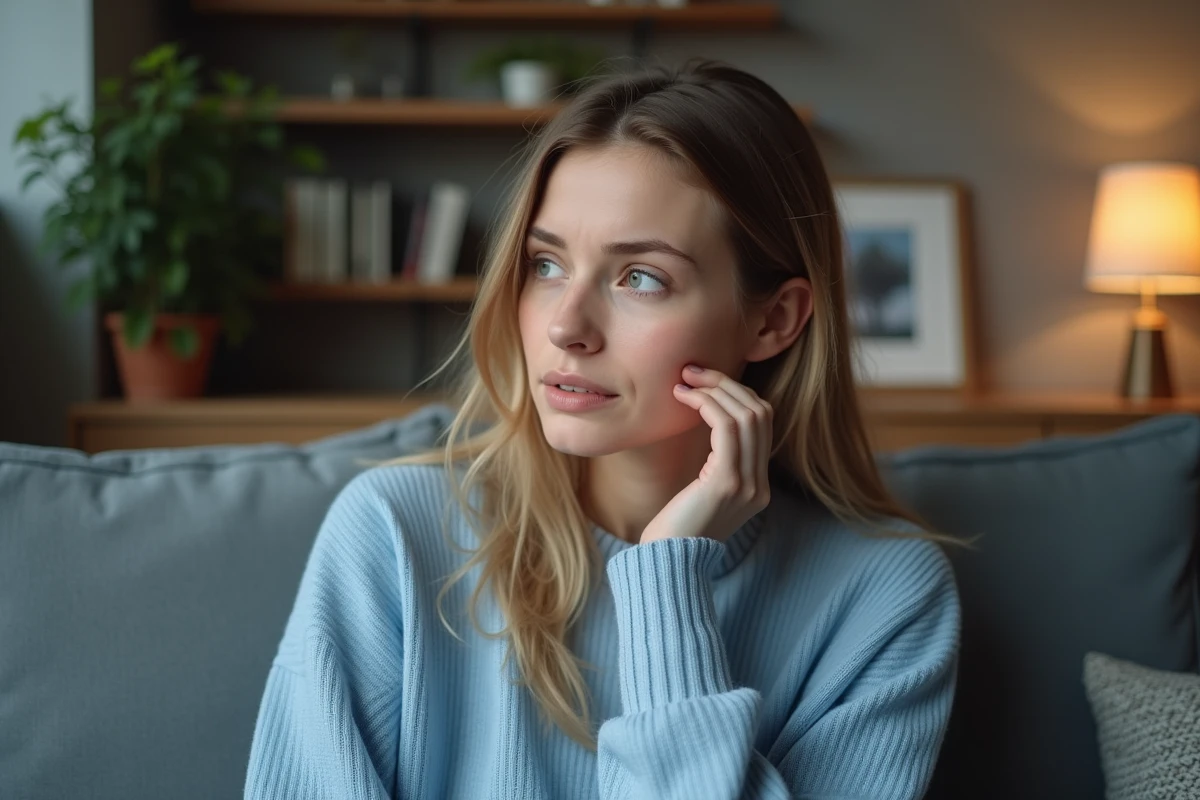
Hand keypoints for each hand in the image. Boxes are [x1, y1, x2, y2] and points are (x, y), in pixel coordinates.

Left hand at [639, 364, 772, 545]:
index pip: (761, 425)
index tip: (702, 381)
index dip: (736, 395)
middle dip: (727, 384)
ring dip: (715, 389)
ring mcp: (747, 485)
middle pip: (760, 413)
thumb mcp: (700, 495)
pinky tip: (684, 398)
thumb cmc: (672, 531)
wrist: (665, 566)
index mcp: (756, 487)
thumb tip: (704, 427)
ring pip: (747, 415)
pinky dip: (707, 404)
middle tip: (692, 371)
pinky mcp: (726, 483)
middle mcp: (758, 485)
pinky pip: (726, 428)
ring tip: (685, 380)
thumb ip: (713, 467)